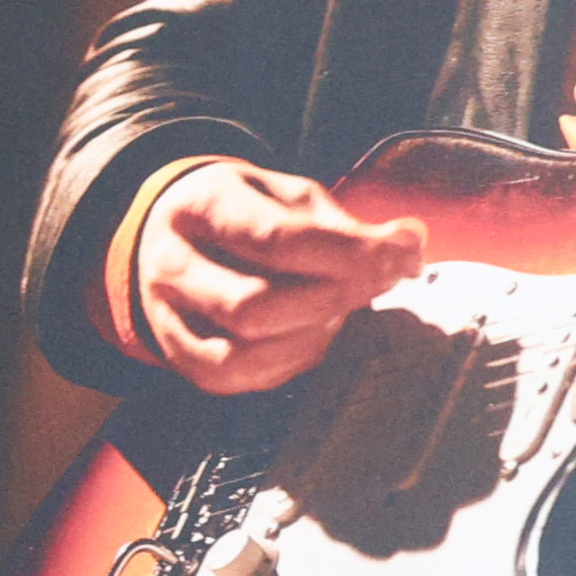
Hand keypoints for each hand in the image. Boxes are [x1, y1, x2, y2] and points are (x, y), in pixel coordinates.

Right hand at [115, 156, 427, 393]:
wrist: (177, 235)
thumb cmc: (248, 213)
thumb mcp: (289, 196)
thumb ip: (343, 225)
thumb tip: (408, 246)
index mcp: (200, 206)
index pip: (273, 239)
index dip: (346, 255)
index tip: (400, 254)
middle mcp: (171, 265)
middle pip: (253, 307)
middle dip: (331, 301)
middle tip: (377, 284)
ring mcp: (167, 318)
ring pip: (241, 355)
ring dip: (310, 339)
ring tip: (340, 310)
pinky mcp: (180, 358)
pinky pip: (235, 378)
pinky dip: (289, 363)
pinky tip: (314, 335)